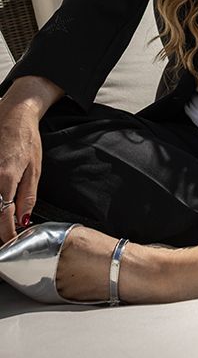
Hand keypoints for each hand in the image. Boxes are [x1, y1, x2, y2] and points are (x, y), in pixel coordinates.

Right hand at [0, 75, 61, 242]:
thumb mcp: (35, 168)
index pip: (2, 217)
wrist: (14, 115)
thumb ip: (28, 196)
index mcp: (6, 179)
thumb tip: (23, 219)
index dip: (6, 234)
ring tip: (3, 224)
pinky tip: (0, 205)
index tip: (11, 242)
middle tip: (5, 239)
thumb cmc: (27, 139)